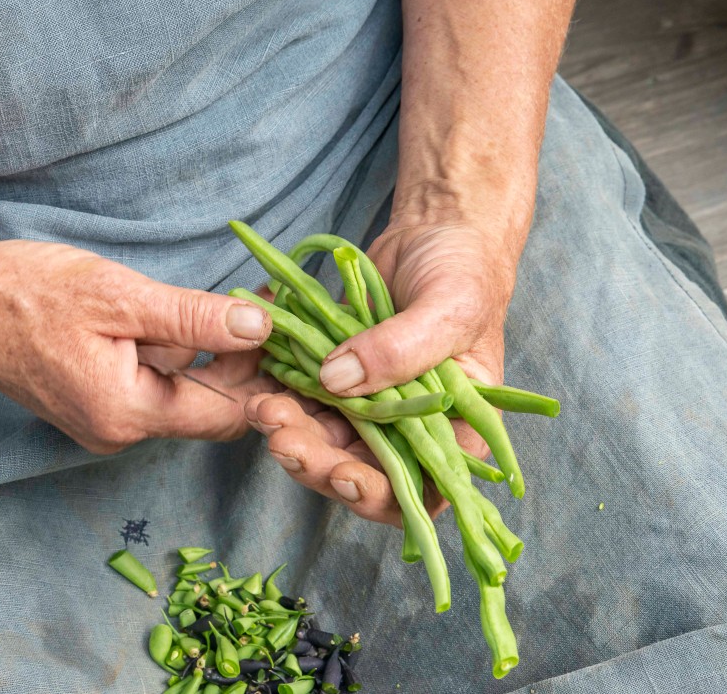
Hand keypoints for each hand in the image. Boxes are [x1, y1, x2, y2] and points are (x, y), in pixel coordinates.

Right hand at [0, 228, 276, 453]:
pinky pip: (151, 386)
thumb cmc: (26, 291)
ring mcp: (101, 422)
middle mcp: (116, 432)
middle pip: (206, 407)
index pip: (225, 414)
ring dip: (208, 354)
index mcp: (126, 414)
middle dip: (240, 361)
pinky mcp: (90, 404)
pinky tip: (183, 316)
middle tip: (266, 304)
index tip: (288, 327)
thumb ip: (194, 317)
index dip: (263, 375)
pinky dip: (174, 354)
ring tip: (236, 302)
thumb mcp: (119, 296)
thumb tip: (261, 327)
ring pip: (179, 394)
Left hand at [246, 205, 527, 522]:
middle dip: (319, 463)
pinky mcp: (340, 380)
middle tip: (282, 438)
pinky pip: (309, 403)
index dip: (380, 494)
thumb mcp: (450, 307)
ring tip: (263, 409)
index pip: (423, 489)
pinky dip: (285, 402)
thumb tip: (337, 382)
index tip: (341, 474)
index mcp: (457, 428)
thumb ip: (402, 348)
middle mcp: (414, 428)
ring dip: (294, 435)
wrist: (436, 232)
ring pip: (329, 442)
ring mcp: (374, 406)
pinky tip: (261, 389)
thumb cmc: (464, 271)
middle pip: (363, 471)